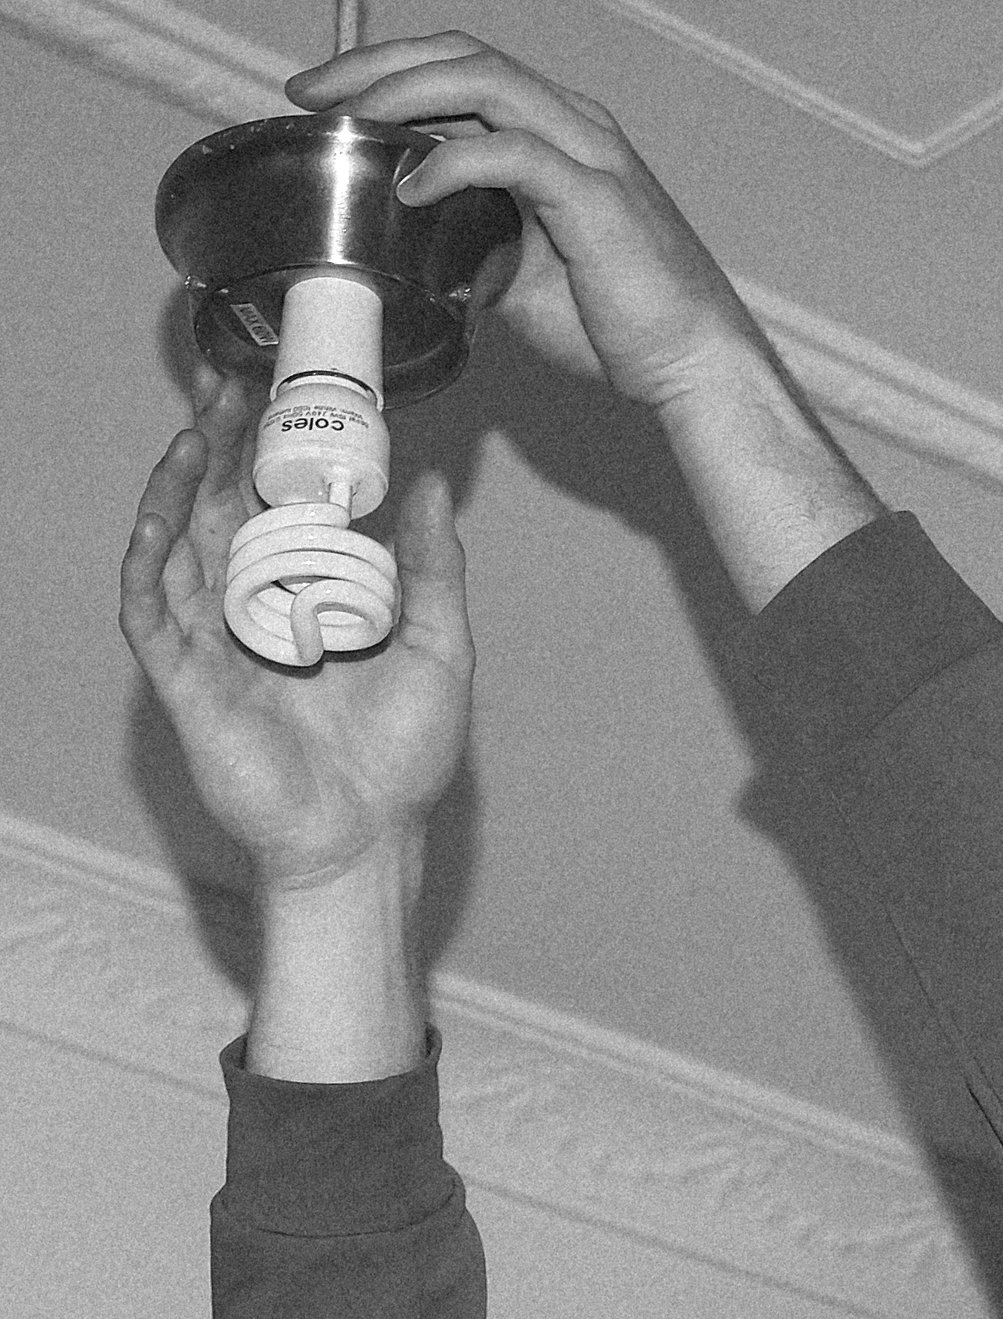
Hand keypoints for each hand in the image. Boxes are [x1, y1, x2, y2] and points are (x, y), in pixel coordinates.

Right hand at [120, 383, 470, 889]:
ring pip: (178, 542)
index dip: (270, 447)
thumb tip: (430, 484)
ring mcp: (214, 641)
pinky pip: (150, 608)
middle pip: (221, 506)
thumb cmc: (401, 761)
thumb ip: (434, 571)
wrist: (367, 841)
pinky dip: (151, 557)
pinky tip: (163, 512)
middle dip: (220, 442)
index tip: (280, 390)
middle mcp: (254, 609)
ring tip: (198, 426)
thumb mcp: (439, 651)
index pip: (276, 504)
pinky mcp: (186, 680)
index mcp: (306, 597)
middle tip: (228, 382)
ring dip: (181, 482)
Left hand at [286, 30, 768, 409]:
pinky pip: (512, 154)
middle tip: (314, 93)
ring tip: (350, 117)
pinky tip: (412, 182)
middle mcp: (574, 125)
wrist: (695, 364)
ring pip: (482, 84)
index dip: (391, 71)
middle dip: (378, 66)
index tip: (330, 97)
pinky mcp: (595, 197)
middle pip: (461, 58)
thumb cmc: (629, 325)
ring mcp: (588, 154)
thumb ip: (481, 251)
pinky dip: (454, 163)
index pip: (463, 72)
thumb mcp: (531, 281)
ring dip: (404, 92)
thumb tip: (429, 258)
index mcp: (560, 133)